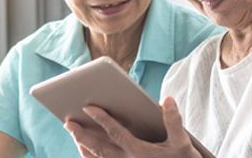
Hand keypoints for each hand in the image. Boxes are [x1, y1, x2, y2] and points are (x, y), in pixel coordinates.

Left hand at [64, 97, 201, 157]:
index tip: (87, 107)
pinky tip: (85, 150)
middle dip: (82, 135)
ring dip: (84, 146)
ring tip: (73, 134)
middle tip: (68, 122)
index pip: (115, 133)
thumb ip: (173, 121)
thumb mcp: (183, 144)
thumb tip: (167, 99)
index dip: (101, 119)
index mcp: (140, 152)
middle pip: (99, 147)